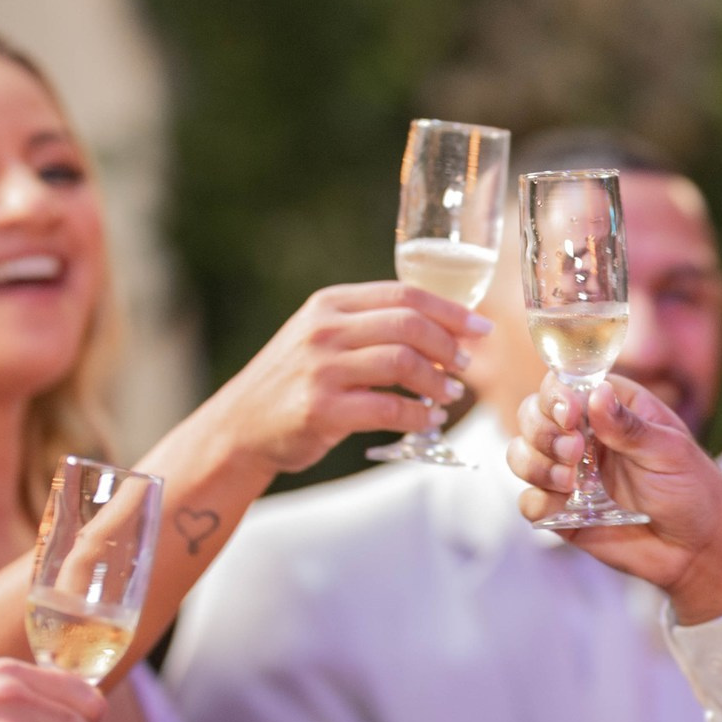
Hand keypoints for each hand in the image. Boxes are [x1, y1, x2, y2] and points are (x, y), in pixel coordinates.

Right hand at [212, 282, 487, 474]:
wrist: (240, 427)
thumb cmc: (293, 383)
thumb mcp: (321, 337)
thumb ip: (368, 326)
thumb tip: (442, 330)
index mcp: (329, 304)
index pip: (403, 294)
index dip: (451, 310)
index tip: (481, 328)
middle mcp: (324, 330)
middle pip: (408, 324)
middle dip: (449, 345)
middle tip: (467, 364)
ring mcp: (321, 369)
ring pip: (403, 363)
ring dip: (438, 381)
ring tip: (451, 393)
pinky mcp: (322, 409)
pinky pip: (389, 409)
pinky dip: (419, 416)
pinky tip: (429, 420)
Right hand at [508, 375, 721, 622]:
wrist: (697, 548)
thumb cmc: (691, 489)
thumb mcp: (668, 450)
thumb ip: (629, 426)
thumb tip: (596, 395)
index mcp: (610, 409)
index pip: (564, 386)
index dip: (556, 396)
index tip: (570, 416)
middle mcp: (583, 436)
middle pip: (531, 416)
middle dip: (542, 431)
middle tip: (574, 452)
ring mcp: (570, 474)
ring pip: (521, 455)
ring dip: (535, 464)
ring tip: (570, 480)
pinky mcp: (563, 512)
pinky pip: (529, 502)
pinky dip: (537, 503)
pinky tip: (565, 507)